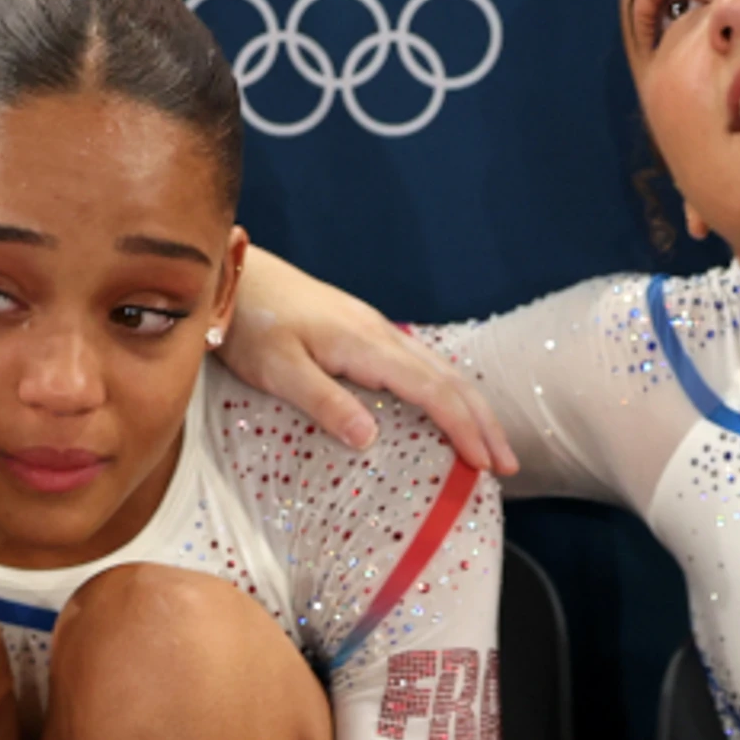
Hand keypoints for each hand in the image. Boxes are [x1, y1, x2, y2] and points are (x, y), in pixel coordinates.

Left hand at [220, 250, 516, 475]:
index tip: (484, 464)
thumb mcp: (279, 370)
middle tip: (506, 464)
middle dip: (484, 421)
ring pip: (441, 368)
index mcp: (367, 345)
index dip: (464, 428)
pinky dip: (446, 391)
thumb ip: (325, 402)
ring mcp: (375, 330)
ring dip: (470, 406)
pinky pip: (421, 363)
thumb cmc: (251, 323)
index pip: (434, 390)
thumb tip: (371, 440)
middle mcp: (382, 334)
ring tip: (489, 443)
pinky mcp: (363, 332)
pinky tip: (447, 408)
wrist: (233, 275)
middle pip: (451, 378)